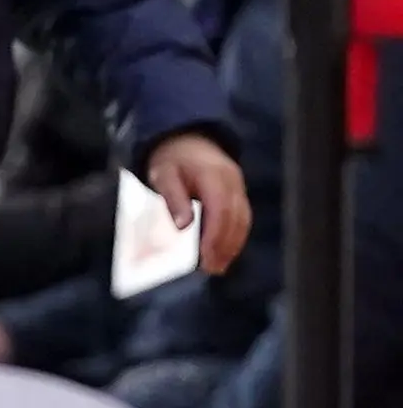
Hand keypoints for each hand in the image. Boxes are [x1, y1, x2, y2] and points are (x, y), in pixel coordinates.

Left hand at [145, 133, 252, 278]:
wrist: (187, 138)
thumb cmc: (171, 159)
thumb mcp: (163, 174)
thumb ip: (173, 199)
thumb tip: (183, 227)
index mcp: (214, 176)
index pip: (220, 211)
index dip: (215, 237)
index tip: (206, 258)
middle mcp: (232, 182)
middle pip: (235, 219)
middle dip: (225, 246)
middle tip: (212, 269)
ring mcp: (239, 187)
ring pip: (243, 220)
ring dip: (233, 245)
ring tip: (218, 267)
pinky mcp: (239, 194)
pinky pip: (242, 217)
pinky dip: (235, 236)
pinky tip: (224, 252)